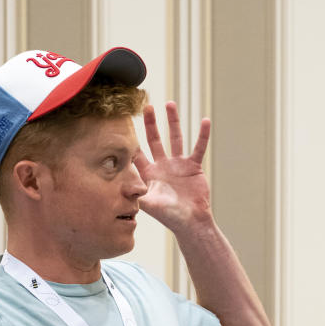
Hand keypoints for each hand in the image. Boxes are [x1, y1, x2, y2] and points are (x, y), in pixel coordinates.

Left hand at [134, 102, 212, 231]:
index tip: (123, 124)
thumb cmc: (169, 216)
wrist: (191, 222)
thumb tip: (120, 187)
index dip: (130, 140)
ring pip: (175, 138)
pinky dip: (202, 135)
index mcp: (149, 174)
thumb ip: (136, 194)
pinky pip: (198, 147)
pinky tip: (204, 121)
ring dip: (173, 121)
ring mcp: (179, 165)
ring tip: (170, 104)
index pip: (137, 153)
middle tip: (146, 107)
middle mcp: (163, 166)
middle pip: (155, 140)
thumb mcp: (149, 205)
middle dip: (150, 124)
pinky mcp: (193, 166)